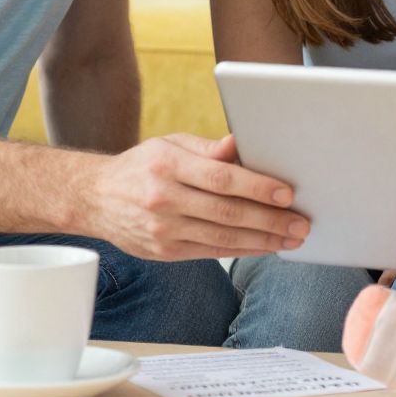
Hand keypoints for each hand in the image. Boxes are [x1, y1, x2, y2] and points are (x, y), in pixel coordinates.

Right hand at [87, 133, 308, 261]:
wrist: (95, 199)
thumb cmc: (143, 166)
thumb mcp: (171, 144)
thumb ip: (208, 149)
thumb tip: (242, 145)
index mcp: (167, 165)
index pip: (220, 178)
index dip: (257, 187)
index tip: (287, 193)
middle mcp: (164, 199)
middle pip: (227, 212)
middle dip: (270, 219)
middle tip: (300, 223)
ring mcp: (163, 230)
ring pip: (222, 237)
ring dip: (263, 240)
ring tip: (291, 238)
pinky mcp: (164, 252)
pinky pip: (211, 252)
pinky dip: (242, 250)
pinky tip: (265, 246)